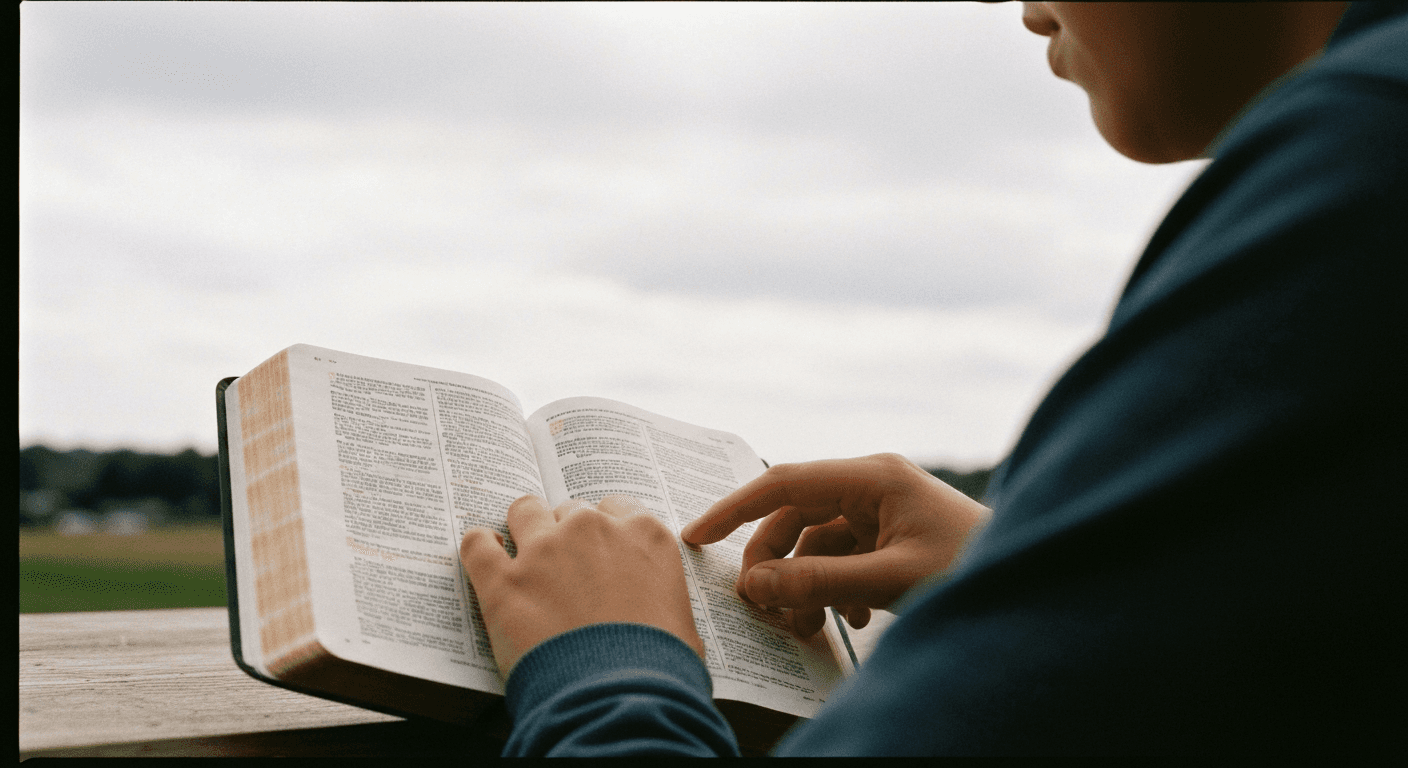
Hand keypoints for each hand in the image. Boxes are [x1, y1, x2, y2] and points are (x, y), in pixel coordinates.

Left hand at [459, 494, 704, 674]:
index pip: (617, 508)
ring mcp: (545, 550)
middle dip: (567, 535)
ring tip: (522, 553)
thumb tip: (657, 615)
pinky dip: (479, 548)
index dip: (605, 531)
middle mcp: (594, 530)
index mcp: (644, 535)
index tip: (599, 551)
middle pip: (572, 511)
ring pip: (525, 510)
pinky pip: (476, 544)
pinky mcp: (503, 581)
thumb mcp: (681, 624)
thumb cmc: (660, 670)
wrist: (620, 702)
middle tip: (565, 570)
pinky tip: (485, 557)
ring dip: (524, 528)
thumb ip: (662, 597)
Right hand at [681, 453, 989, 637]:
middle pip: (795, 515)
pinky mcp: (892, 536)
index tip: (697, 537)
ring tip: (807, 627)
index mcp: (872, 476)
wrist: (1029, 582)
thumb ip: (819, 581)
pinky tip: (850, 621)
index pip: (784, 482)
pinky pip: (842, 557)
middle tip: (759, 605)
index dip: (735, 509)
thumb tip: (756, 586)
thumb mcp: (889, 580)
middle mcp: (873, 484)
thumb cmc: (970, 568)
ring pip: (816, 542)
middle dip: (773, 562)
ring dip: (804, 584)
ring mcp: (883, 510)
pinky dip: (834, 588)